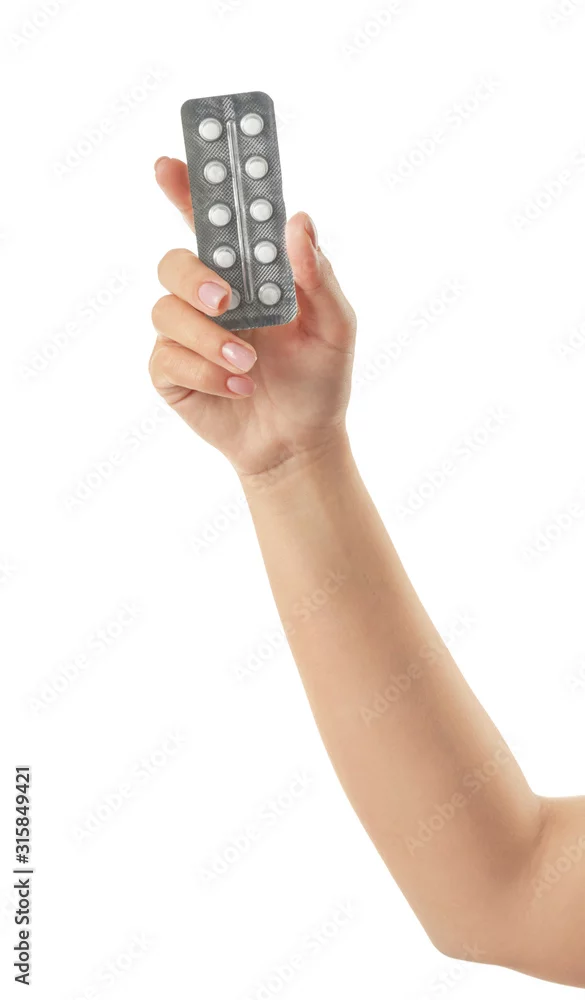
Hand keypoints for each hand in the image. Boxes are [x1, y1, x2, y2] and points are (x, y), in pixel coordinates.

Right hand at [149, 157, 355, 478]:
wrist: (299, 443)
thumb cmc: (318, 381)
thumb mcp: (335, 327)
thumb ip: (319, 277)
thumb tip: (299, 222)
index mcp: (247, 275)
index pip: (210, 222)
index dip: (186, 188)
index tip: (169, 164)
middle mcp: (210, 297)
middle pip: (173, 262)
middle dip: (194, 276)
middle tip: (226, 301)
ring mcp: (186, 335)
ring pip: (167, 312)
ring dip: (211, 340)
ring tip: (250, 366)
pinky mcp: (171, 373)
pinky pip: (167, 358)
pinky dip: (206, 373)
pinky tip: (238, 388)